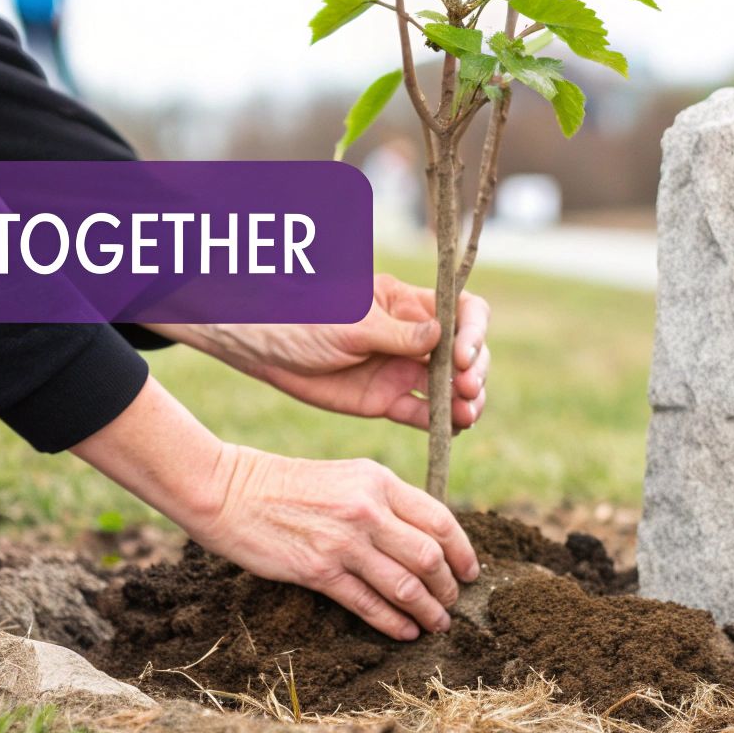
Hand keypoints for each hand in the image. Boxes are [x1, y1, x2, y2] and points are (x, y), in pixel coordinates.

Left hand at [152, 274, 490, 429]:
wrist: (260, 345)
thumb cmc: (302, 317)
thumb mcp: (351, 323)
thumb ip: (396, 334)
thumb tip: (443, 337)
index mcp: (407, 303)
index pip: (462, 311)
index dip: (473, 332)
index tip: (462, 355)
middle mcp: (411, 336)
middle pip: (463, 353)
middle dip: (473, 371)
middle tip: (465, 389)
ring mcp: (399, 369)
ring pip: (447, 387)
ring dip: (464, 400)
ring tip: (466, 414)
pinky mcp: (384, 400)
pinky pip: (421, 413)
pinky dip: (440, 421)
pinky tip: (452, 428)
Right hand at [192, 447, 478, 638]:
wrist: (231, 491)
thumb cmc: (288, 485)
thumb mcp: (346, 477)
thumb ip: (385, 502)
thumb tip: (424, 539)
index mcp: (378, 480)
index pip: (440, 519)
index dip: (463, 551)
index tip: (470, 571)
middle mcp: (367, 509)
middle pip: (430, 556)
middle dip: (448, 587)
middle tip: (451, 602)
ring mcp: (344, 541)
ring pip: (405, 585)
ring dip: (428, 610)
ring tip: (436, 623)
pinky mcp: (319, 570)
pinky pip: (368, 604)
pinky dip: (393, 623)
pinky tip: (405, 631)